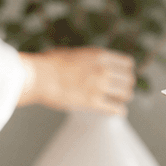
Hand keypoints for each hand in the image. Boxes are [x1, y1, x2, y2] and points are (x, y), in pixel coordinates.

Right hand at [19, 47, 135, 114]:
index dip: (126, 71)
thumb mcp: (71, 53)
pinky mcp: (92, 102)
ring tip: (119, 101)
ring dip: (123, 98)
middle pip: (128, 79)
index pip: (127, 63)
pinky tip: (119, 112)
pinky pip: (115, 108)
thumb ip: (85, 59)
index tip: (122, 76)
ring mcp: (99, 86)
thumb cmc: (47, 64)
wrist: (37, 76)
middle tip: (122, 91)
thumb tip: (84, 64)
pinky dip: (119, 111)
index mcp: (99, 56)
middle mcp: (103, 69)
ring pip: (125, 94)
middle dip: (126, 85)